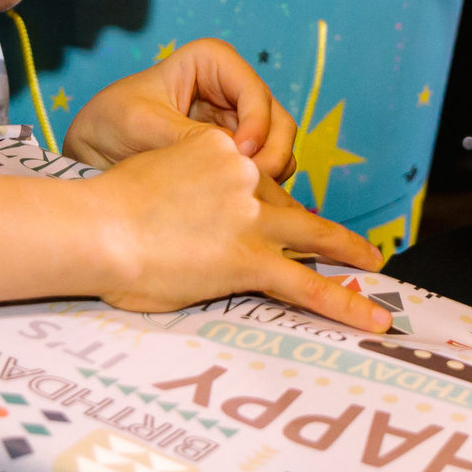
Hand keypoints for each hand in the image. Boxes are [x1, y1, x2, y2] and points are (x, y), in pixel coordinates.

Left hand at [64, 39, 298, 183]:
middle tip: (252, 185)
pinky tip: (235, 203)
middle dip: (270, 153)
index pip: (253, 90)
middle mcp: (231, 89)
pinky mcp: (235, 154)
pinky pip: (264, 170)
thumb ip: (187, 138)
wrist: (91, 154)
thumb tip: (232, 159)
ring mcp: (237, 123)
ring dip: (268, 174)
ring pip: (277, 147)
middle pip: (276, 119)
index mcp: (211, 62)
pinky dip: (259, 188)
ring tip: (240, 198)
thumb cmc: (108, 124)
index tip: (239, 154)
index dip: (256, 122)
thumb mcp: (142, 125)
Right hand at [83, 128, 388, 328]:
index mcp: (215, 150)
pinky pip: (306, 285)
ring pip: (312, 236)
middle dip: (321, 225)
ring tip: (373, 267)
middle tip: (351, 242)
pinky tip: (371, 321)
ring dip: (348, 252)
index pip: (250, 179)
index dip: (259, 202)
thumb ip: (173, 193)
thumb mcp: (145, 177)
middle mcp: (242, 177)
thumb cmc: (102, 211)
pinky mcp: (249, 258)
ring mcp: (251, 217)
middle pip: (290, 203)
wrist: (98, 226)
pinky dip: (343, 304)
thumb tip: (175, 221)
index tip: (261, 216)